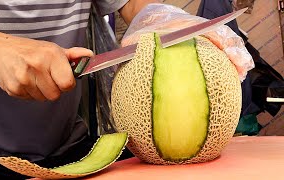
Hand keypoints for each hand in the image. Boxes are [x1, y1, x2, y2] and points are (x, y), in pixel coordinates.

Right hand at [0, 32, 92, 100]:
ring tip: (34, 78)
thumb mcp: (53, 49)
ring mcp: (24, 78)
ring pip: (42, 99)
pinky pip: (29, 99)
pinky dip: (29, 93)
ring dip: (41, 92)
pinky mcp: (13, 88)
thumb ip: (73, 55)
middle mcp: (37, 66)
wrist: (1, 50)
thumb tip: (90, 56)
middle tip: (46, 77)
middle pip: (55, 95)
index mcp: (51, 56)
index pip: (67, 84)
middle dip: (53, 89)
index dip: (67, 84)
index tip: (62, 79)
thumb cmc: (31, 51)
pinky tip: (25, 80)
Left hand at [121, 3, 253, 81]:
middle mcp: (197, 28)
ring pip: (224, 42)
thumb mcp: (138, 35)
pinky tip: (228, 74)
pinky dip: (224, 59)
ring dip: (234, 57)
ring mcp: (201, 33)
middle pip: (222, 37)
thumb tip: (124, 58)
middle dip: (235, 53)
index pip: (208, 32)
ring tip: (241, 75)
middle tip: (242, 70)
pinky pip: (216, 48)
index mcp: (184, 25)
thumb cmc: (145, 25)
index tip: (230, 55)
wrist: (148, 13)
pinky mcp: (200, 40)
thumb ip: (134, 46)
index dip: (222, 43)